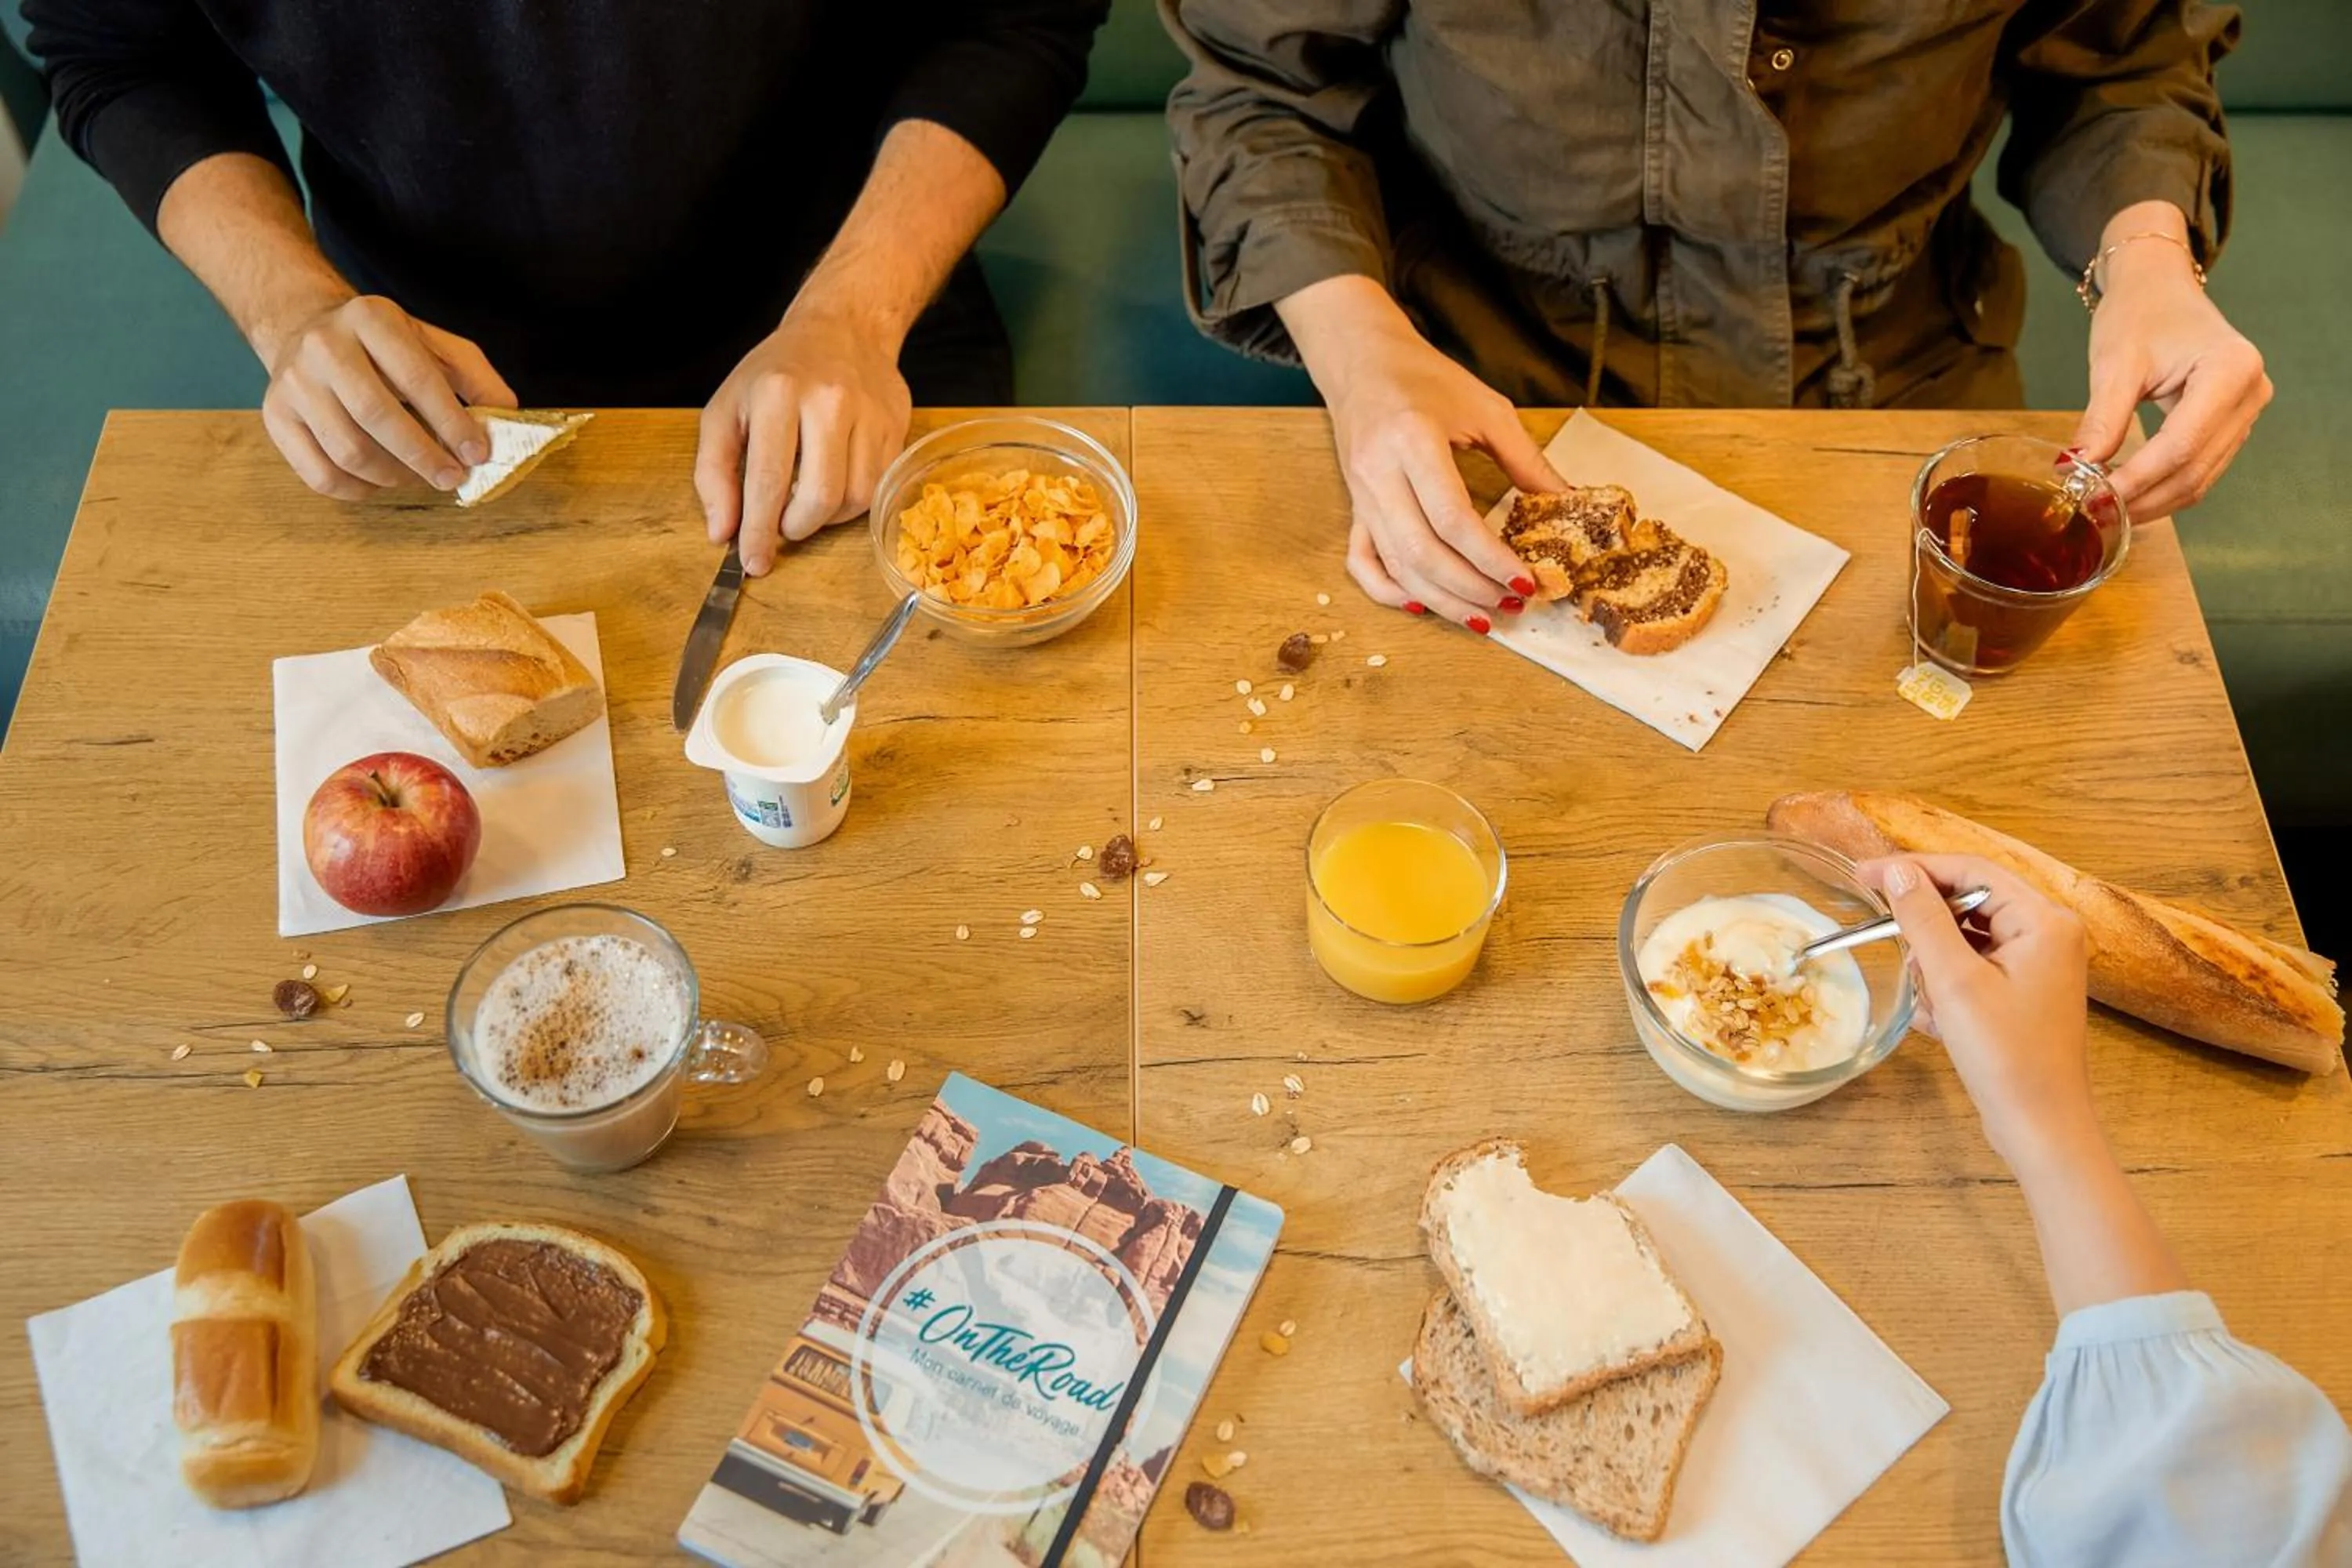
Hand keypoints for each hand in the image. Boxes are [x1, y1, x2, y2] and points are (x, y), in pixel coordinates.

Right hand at [255, 294, 514, 500]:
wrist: (307, 330)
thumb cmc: (384, 347)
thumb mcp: (433, 343)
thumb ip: (474, 376)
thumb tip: (508, 414)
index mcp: (369, 318)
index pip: (415, 377)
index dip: (451, 422)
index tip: (478, 454)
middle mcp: (323, 346)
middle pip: (377, 416)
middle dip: (423, 456)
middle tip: (452, 477)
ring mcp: (292, 383)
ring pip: (348, 451)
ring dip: (395, 476)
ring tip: (420, 476)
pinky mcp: (275, 417)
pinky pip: (320, 475)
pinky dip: (358, 490)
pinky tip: (381, 482)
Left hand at [695, 308, 912, 575]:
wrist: (842, 329)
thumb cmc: (775, 374)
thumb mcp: (726, 410)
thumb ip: (714, 472)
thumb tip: (722, 532)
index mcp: (777, 392)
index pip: (769, 479)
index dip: (759, 530)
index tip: (753, 562)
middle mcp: (829, 400)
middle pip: (819, 497)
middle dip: (796, 527)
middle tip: (783, 527)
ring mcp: (869, 413)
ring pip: (854, 499)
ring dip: (826, 518)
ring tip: (806, 499)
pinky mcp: (895, 428)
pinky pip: (875, 488)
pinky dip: (850, 500)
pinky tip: (833, 481)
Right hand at [1278, 276, 1562, 630]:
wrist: (1363, 362)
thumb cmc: (1426, 379)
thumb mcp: (1486, 409)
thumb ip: (1525, 460)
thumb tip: (1567, 503)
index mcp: (1413, 440)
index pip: (1452, 518)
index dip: (1491, 558)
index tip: (1527, 580)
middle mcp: (1379, 473)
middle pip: (1422, 552)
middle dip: (1470, 588)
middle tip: (1510, 603)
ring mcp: (1360, 495)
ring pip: (1395, 566)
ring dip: (1440, 599)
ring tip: (1481, 615)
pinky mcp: (1353, 507)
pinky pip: (1362, 563)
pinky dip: (1390, 591)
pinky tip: (1422, 605)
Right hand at [1861, 853, 2189, 1312]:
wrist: (2040, 1126)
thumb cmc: (2005, 1055)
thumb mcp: (1954, 981)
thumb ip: (1922, 917)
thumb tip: (1896, 870)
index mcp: (2044, 920)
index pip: (1970, 870)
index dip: (1912, 869)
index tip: (1861, 875)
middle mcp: (2049, 933)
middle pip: (1968, 902)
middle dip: (1926, 929)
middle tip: (1891, 948)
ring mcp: (2039, 963)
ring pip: (1965, 937)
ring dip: (1935, 964)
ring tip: (1931, 1002)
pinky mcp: (2024, 990)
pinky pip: (1974, 966)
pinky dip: (1948, 986)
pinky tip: (1939, 1020)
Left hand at [2074, 222, 2270, 522]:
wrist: (2159, 288)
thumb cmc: (2139, 313)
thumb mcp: (2115, 364)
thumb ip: (2101, 420)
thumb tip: (2075, 470)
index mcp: (2231, 369)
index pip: (2181, 444)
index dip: (2137, 480)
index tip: (2094, 500)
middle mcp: (2251, 392)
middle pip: (2194, 467)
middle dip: (2143, 497)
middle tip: (2094, 514)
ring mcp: (2247, 410)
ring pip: (2200, 476)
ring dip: (2153, 500)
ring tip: (2105, 511)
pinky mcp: (2233, 423)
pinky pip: (2201, 468)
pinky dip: (2164, 487)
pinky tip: (2128, 496)